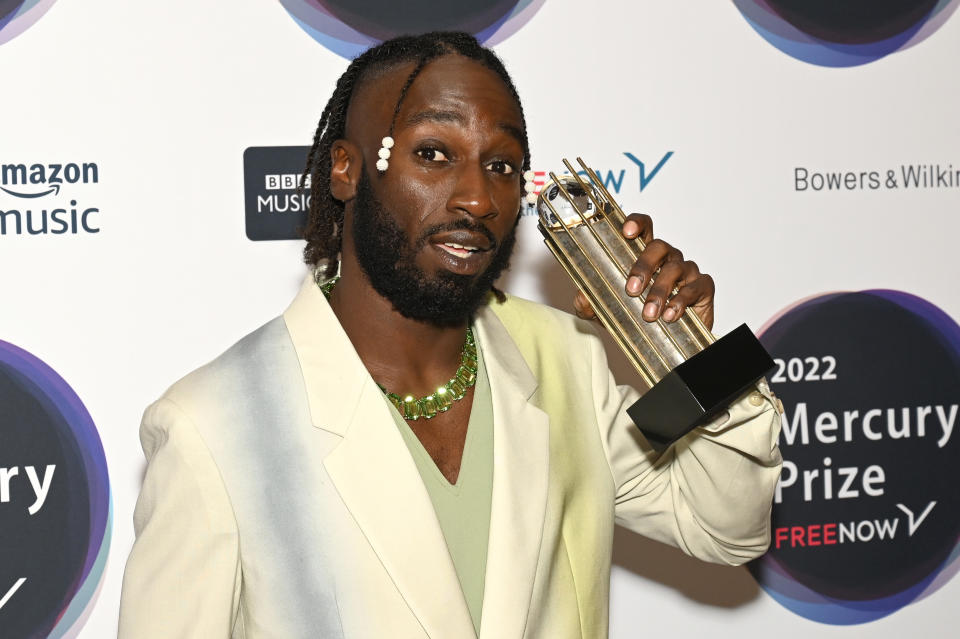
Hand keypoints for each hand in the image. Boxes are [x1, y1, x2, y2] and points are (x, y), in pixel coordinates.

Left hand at [573, 213, 714, 329]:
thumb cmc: (638, 319)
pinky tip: (669, 315)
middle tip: (631, 290)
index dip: (636, 223)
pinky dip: (681, 301)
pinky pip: (695, 287)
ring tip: (648, 313)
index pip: (644, 228)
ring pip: (675, 269)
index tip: (626, 231)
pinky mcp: (703, 288)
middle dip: (643, 266)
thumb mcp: (608, 312)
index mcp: (645, 255)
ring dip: (659, 291)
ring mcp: (687, 271)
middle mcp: (667, 258)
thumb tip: (582, 298)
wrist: (666, 343)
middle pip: (659, 246)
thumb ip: (591, 304)